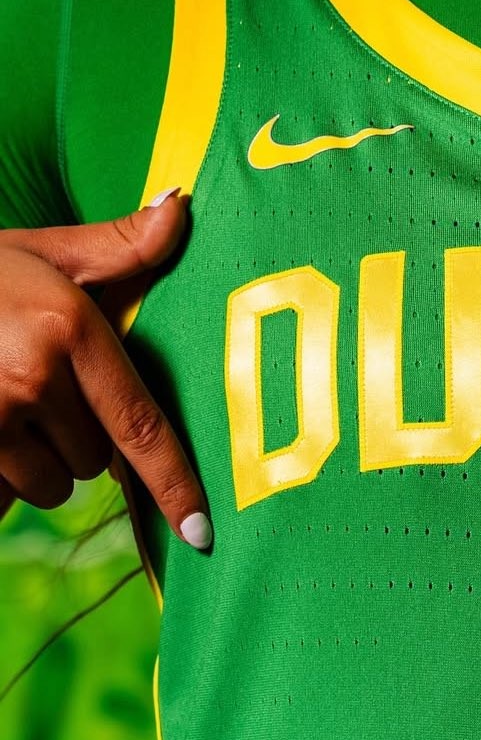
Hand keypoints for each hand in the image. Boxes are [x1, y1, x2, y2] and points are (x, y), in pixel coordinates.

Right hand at [0, 189, 210, 547]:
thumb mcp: (41, 252)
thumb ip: (118, 246)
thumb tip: (182, 205)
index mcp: (67, 330)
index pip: (141, 428)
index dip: (175, 486)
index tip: (201, 534)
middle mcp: (30, 378)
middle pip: (95, 461)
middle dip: (78, 439)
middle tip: (35, 388)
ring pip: (50, 485)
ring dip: (36, 463)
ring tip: (1, 406)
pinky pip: (1, 497)